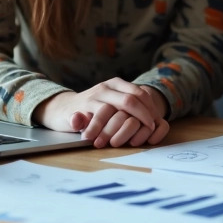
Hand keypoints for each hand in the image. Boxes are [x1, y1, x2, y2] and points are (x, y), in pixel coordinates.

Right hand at [33, 79, 169, 148]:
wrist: (64, 108)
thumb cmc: (95, 109)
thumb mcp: (115, 104)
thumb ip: (131, 108)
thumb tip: (159, 123)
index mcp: (117, 84)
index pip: (141, 94)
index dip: (151, 109)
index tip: (156, 124)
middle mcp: (105, 88)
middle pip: (130, 101)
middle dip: (142, 118)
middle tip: (149, 132)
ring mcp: (91, 98)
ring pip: (110, 111)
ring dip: (121, 127)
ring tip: (132, 139)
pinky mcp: (77, 110)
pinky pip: (87, 118)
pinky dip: (92, 127)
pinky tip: (97, 138)